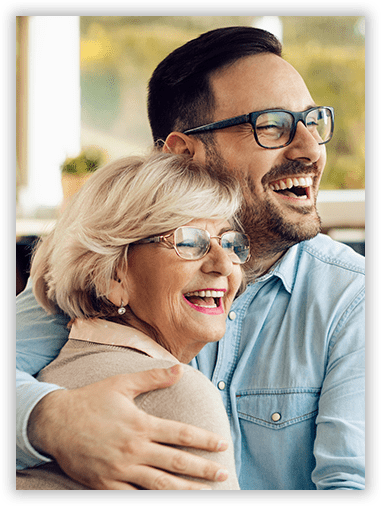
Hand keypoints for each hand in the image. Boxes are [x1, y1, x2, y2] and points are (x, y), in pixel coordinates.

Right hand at [27, 365, 228, 489]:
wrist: (55, 422)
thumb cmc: (91, 400)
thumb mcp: (122, 383)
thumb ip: (153, 378)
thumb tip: (179, 369)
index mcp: (141, 424)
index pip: (181, 434)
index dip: (204, 440)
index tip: (222, 444)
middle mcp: (134, 449)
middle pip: (176, 462)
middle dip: (203, 469)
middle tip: (223, 472)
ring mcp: (120, 470)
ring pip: (160, 485)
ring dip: (185, 490)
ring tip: (206, 492)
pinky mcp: (106, 485)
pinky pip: (132, 498)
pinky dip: (151, 500)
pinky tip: (166, 500)